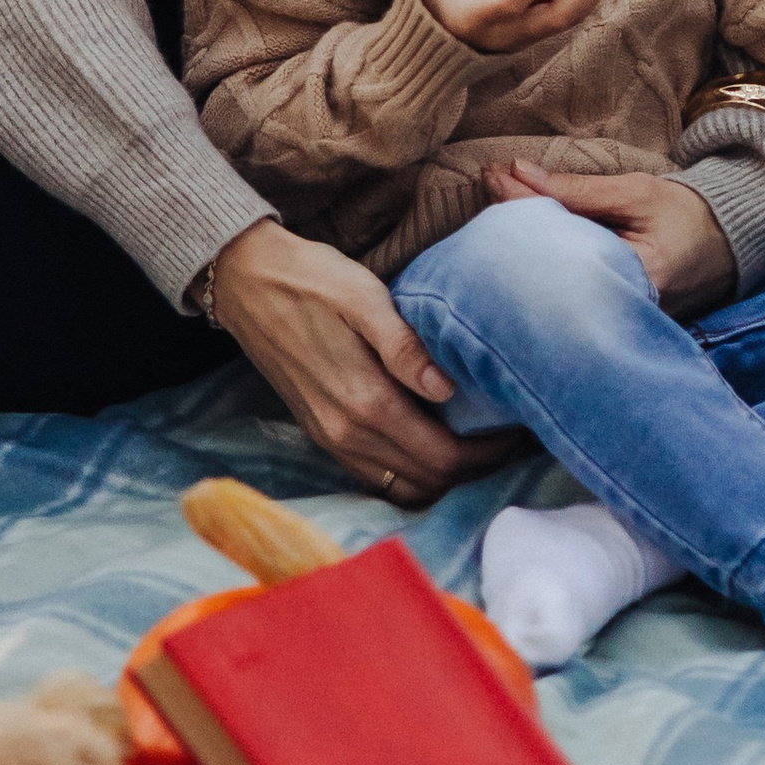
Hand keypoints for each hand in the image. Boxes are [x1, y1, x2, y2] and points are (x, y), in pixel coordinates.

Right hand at [204, 217, 513, 503]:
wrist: (245, 281)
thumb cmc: (311, 278)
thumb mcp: (362, 296)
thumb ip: (404, 346)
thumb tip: (447, 391)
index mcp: (364, 402)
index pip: (442, 458)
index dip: (487, 455)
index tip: (518, 433)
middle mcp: (346, 434)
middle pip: (427, 481)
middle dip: (474, 469)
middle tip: (509, 440)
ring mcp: (330, 439)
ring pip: (401, 487)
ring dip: (443, 477)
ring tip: (478, 444)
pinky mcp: (320, 433)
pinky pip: (375, 476)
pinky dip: (410, 473)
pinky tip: (431, 443)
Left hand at [487, 158, 736, 319]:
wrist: (724, 245)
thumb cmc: (684, 216)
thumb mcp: (636, 193)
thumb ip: (579, 190)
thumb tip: (518, 172)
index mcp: (631, 277)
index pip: (556, 237)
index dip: (519, 203)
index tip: (492, 172)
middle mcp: (614, 306)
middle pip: (542, 264)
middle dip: (509, 222)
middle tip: (486, 179)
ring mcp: (606, 314)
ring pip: (547, 275)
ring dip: (520, 235)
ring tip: (495, 196)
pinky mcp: (602, 312)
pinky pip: (560, 281)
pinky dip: (540, 254)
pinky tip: (520, 229)